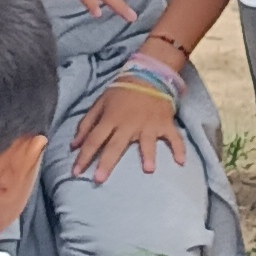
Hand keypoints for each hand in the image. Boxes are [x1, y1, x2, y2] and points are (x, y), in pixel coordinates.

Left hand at [71, 76, 188, 181]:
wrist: (148, 76)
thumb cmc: (122, 92)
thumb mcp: (100, 103)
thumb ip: (86, 124)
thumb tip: (74, 145)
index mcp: (111, 119)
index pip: (94, 140)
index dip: (83, 156)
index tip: (76, 172)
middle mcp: (128, 124)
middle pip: (115, 146)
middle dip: (106, 162)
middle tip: (99, 180)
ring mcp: (148, 125)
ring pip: (147, 142)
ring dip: (149, 155)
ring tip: (149, 170)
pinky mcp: (164, 124)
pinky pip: (173, 138)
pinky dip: (179, 149)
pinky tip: (181, 162)